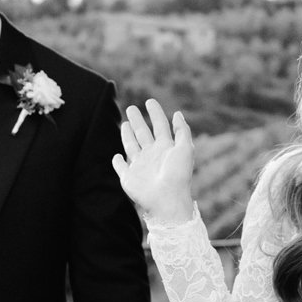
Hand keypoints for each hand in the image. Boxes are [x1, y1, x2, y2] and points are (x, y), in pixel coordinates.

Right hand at [113, 99, 195, 226]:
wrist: (167, 199)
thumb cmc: (178, 175)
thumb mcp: (185, 148)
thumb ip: (182, 130)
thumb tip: (177, 113)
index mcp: (166, 148)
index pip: (160, 126)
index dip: (155, 113)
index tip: (150, 101)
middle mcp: (152, 155)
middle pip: (143, 133)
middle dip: (137, 121)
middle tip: (131, 108)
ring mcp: (140, 166)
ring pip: (131, 146)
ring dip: (127, 135)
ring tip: (125, 123)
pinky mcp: (129, 177)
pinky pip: (121, 167)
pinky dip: (117, 162)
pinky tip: (116, 156)